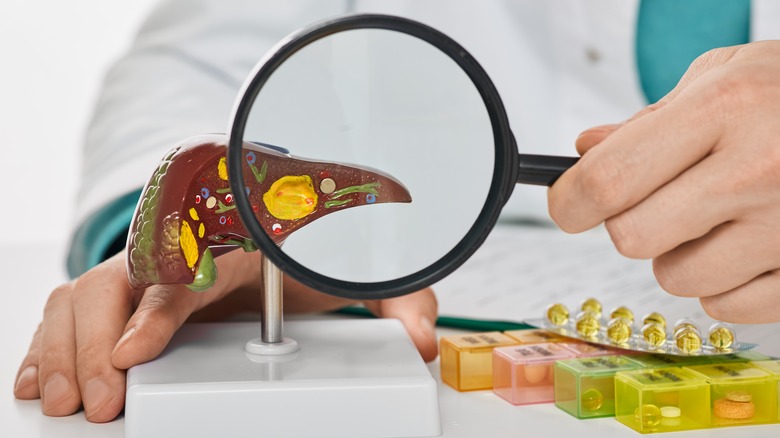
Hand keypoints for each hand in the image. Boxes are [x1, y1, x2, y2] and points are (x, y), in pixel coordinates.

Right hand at [13, 250, 437, 421]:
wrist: (289, 215)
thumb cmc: (318, 248)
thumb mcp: (364, 274)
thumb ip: (401, 302)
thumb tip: (422, 342)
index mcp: (242, 238)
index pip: (191, 266)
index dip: (160, 309)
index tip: (133, 354)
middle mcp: (190, 243)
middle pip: (124, 278)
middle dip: (98, 340)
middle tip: (100, 399)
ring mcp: (159, 261)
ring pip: (90, 287)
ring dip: (68, 342)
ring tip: (65, 398)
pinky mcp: (136, 281)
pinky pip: (77, 297)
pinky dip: (55, 334)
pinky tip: (47, 374)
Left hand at [549, 41, 779, 322]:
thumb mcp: (724, 78)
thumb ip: (648, 121)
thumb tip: (584, 152)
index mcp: (725, 108)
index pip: (608, 180)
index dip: (570, 201)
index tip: (569, 204)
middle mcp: (758, 169)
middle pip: (633, 238)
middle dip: (629, 222)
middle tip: (656, 199)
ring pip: (676, 279)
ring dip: (679, 254)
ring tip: (716, 216)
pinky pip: (727, 307)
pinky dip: (723, 284)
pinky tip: (747, 244)